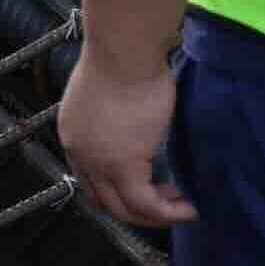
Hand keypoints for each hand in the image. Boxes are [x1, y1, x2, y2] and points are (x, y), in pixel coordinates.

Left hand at [58, 54, 193, 227]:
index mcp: (75, 137)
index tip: (153, 191)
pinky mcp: (123, 165)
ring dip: (158, 215)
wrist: (124, 50)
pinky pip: (147, 204)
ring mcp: (98, 162)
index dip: (121, 194)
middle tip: (171, 203)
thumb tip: (141, 131)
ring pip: (126, 210)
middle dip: (140, 210)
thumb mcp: (112, 98)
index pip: (92, 183)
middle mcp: (80, 154)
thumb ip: (118, 121)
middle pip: (106, 203)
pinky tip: (189, 206)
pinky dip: (169, 212)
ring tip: (184, 206)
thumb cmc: (124, 60)